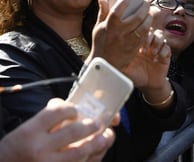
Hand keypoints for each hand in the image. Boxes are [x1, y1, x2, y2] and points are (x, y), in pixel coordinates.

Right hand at [0, 98, 114, 161]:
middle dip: (91, 125)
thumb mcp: (27, 129)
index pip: (58, 112)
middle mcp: (39, 148)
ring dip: (97, 143)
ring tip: (104, 137)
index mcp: (30, 132)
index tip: (76, 110)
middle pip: (74, 132)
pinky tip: (95, 152)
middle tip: (98, 123)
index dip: (71, 108)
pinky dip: (91, 158)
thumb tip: (74, 107)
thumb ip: (49, 117)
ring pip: (80, 153)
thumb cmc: (18, 147)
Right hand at [88, 0, 151, 70]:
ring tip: (148, 12)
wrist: (106, 63)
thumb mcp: (98, 27)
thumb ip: (103, 12)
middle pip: (136, 17)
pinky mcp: (136, 47)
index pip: (116, 12)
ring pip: (144, 26)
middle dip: (144, 7)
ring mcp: (129, 41)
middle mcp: (120, 33)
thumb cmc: (101, 43)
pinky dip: (148, 27)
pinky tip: (147, 22)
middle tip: (146, 2)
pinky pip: (145, 35)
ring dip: (149, 17)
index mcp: (109, 27)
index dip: (123, 3)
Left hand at [122, 28, 170, 88]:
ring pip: (160, 35)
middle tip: (144, 48)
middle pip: (150, 30)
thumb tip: (106, 59)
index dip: (138, 33)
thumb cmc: (135, 76)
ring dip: (157, 42)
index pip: (138, 31)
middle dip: (148, 37)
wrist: (148, 85)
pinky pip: (167, 47)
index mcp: (137, 44)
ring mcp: (157, 48)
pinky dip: (163, 51)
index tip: (136, 43)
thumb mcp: (124, 69)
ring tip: (152, 53)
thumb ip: (117, 62)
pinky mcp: (165, 54)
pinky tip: (157, 58)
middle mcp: (147, 44)